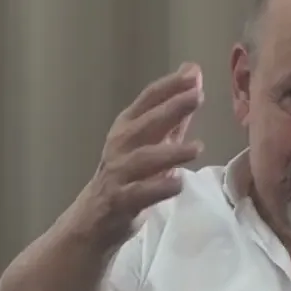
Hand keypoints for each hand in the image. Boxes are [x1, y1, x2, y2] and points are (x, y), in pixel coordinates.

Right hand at [70, 63, 204, 249]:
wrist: (93, 218)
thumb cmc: (127, 174)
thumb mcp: (149, 142)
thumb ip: (173, 113)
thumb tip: (193, 75)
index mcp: (127, 127)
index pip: (148, 99)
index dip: (170, 85)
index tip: (193, 72)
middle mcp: (120, 146)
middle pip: (145, 123)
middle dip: (170, 108)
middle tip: (197, 96)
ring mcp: (118, 173)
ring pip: (143, 159)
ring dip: (170, 152)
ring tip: (198, 147)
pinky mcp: (120, 201)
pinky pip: (140, 193)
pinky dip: (159, 188)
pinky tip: (177, 183)